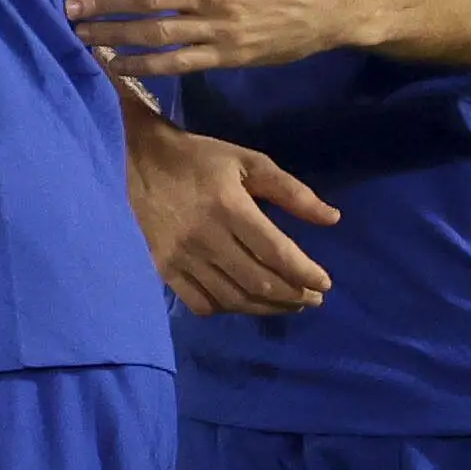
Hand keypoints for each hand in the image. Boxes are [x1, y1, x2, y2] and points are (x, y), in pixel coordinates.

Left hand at [67, 0, 377, 74]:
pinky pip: (177, 64)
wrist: (334, 4)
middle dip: (102, 2)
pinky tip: (117, 65)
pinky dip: (144, 66)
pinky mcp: (226, 56)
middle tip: (69, 6)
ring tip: (82, 35)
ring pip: (155, 34)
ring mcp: (218, 29)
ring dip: (114, 36)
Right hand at [120, 99, 340, 317]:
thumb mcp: (250, 162)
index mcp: (229, 207)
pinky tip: (247, 302)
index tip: (325, 283)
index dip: (305, 273)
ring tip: (289, 304)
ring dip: (267, 307)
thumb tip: (332, 218)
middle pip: (258, 281)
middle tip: (313, 298)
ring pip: (233, 298)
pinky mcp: (164, 269)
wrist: (138, 161)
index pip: (276, 252)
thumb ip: (292, 192)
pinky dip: (230, 309)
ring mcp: (182, 258)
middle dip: (293, 295)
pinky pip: (202, 303)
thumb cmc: (200, 160)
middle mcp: (205, 237)